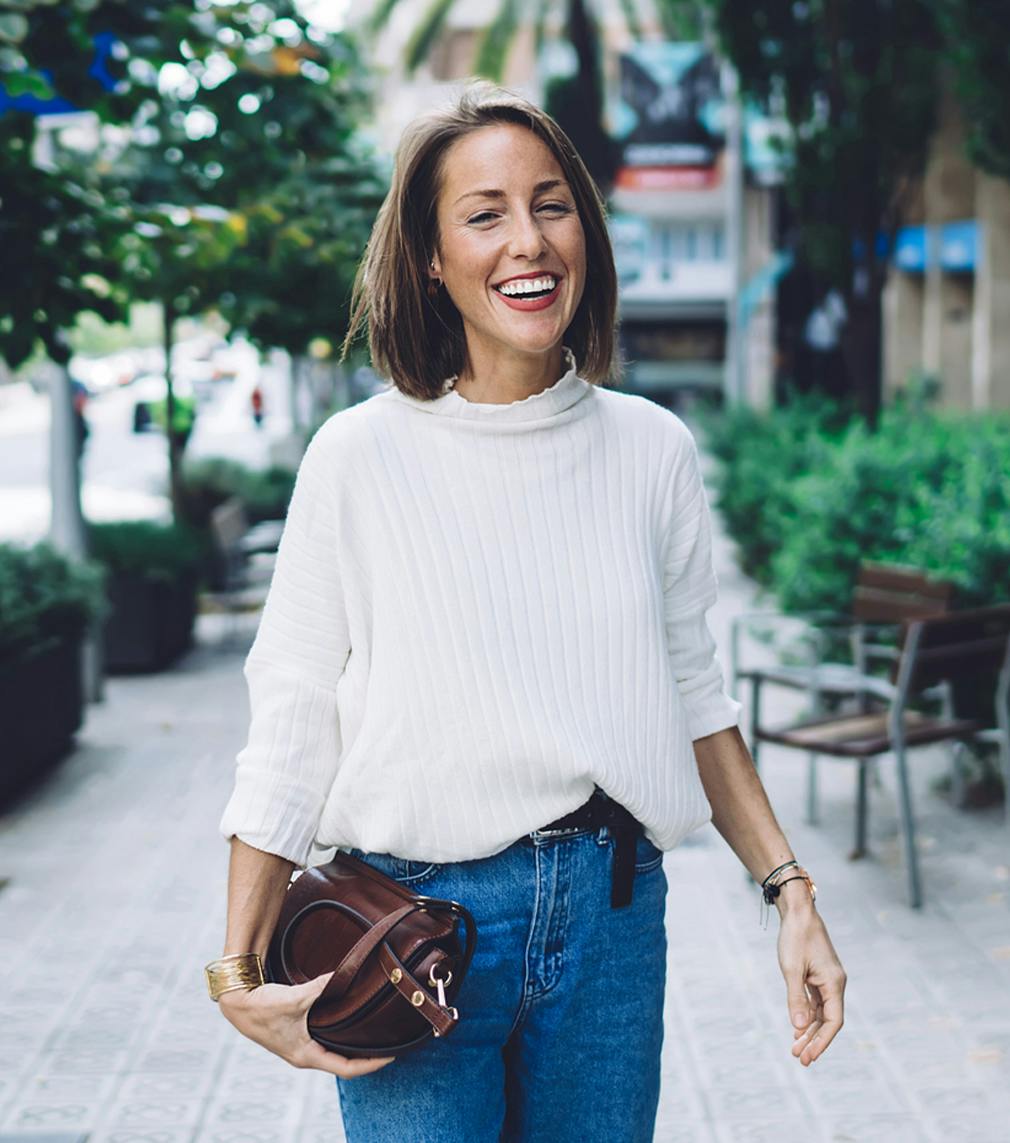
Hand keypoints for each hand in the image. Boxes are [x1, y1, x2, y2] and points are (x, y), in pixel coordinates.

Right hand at [218, 972, 395, 1077]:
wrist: (237, 1003)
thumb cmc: (262, 1006)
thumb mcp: (296, 997)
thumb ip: (321, 987)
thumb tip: (343, 974)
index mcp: (307, 1056)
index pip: (347, 1069)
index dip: (371, 1064)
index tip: (391, 1055)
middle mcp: (305, 1056)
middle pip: (343, 1063)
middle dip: (366, 1057)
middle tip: (389, 1043)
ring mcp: (300, 1047)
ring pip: (333, 1053)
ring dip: (352, 1047)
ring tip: (373, 1034)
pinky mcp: (296, 1036)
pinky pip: (325, 1041)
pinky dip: (339, 1036)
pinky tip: (348, 1021)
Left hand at [776, 896, 845, 1066]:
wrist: (798, 911)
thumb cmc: (795, 937)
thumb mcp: (791, 969)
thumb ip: (795, 998)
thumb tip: (798, 1027)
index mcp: (834, 983)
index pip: (833, 1022)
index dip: (822, 1042)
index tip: (809, 1057)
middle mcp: (835, 983)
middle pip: (828, 1020)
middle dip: (814, 1040)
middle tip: (799, 1058)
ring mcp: (827, 979)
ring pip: (821, 1012)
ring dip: (809, 1030)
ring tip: (795, 1048)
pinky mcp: (818, 975)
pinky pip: (815, 1002)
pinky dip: (807, 1015)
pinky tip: (797, 1027)